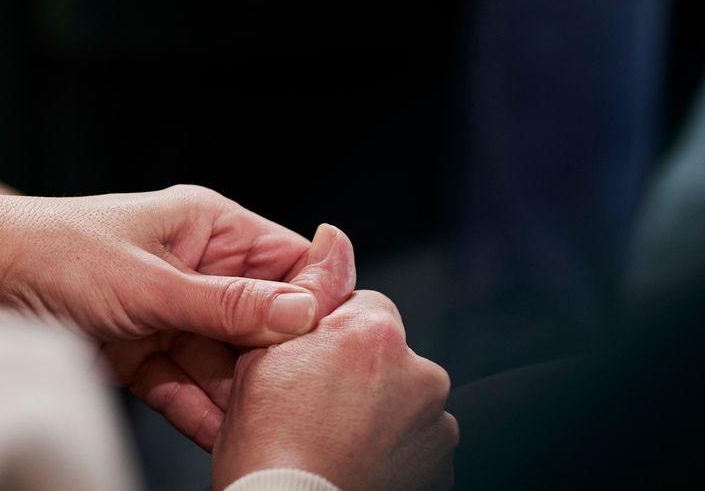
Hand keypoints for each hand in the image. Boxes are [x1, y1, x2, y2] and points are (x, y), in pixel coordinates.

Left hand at [103, 220, 359, 449]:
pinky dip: (202, 414)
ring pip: (226, 361)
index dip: (317, 302)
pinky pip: (186, 386)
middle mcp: (197, 267)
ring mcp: (169, 312)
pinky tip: (227, 441)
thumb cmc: (57, 254)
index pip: (287, 261)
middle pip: (262, 320)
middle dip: (280, 362)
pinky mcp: (141, 352)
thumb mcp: (150, 283)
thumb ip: (227, 305)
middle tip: (307, 403)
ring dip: (243, 397)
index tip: (341, 347)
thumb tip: (304, 313)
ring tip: (272, 432)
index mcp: (208, 226)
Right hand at [212, 282, 457, 490]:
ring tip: (334, 442)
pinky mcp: (442, 468)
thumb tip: (334, 237)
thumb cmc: (267, 449)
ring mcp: (436, 425)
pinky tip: (356, 462)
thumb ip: (308, 291)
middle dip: (358, 374)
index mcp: (374, 332)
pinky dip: (394, 452)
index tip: (304, 368)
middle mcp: (420, 373)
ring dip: (379, 414)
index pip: (361, 307)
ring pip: (403, 401)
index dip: (326, 337)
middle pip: (386, 354)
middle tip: (314, 409)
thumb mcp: (263, 358)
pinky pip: (417, 444)